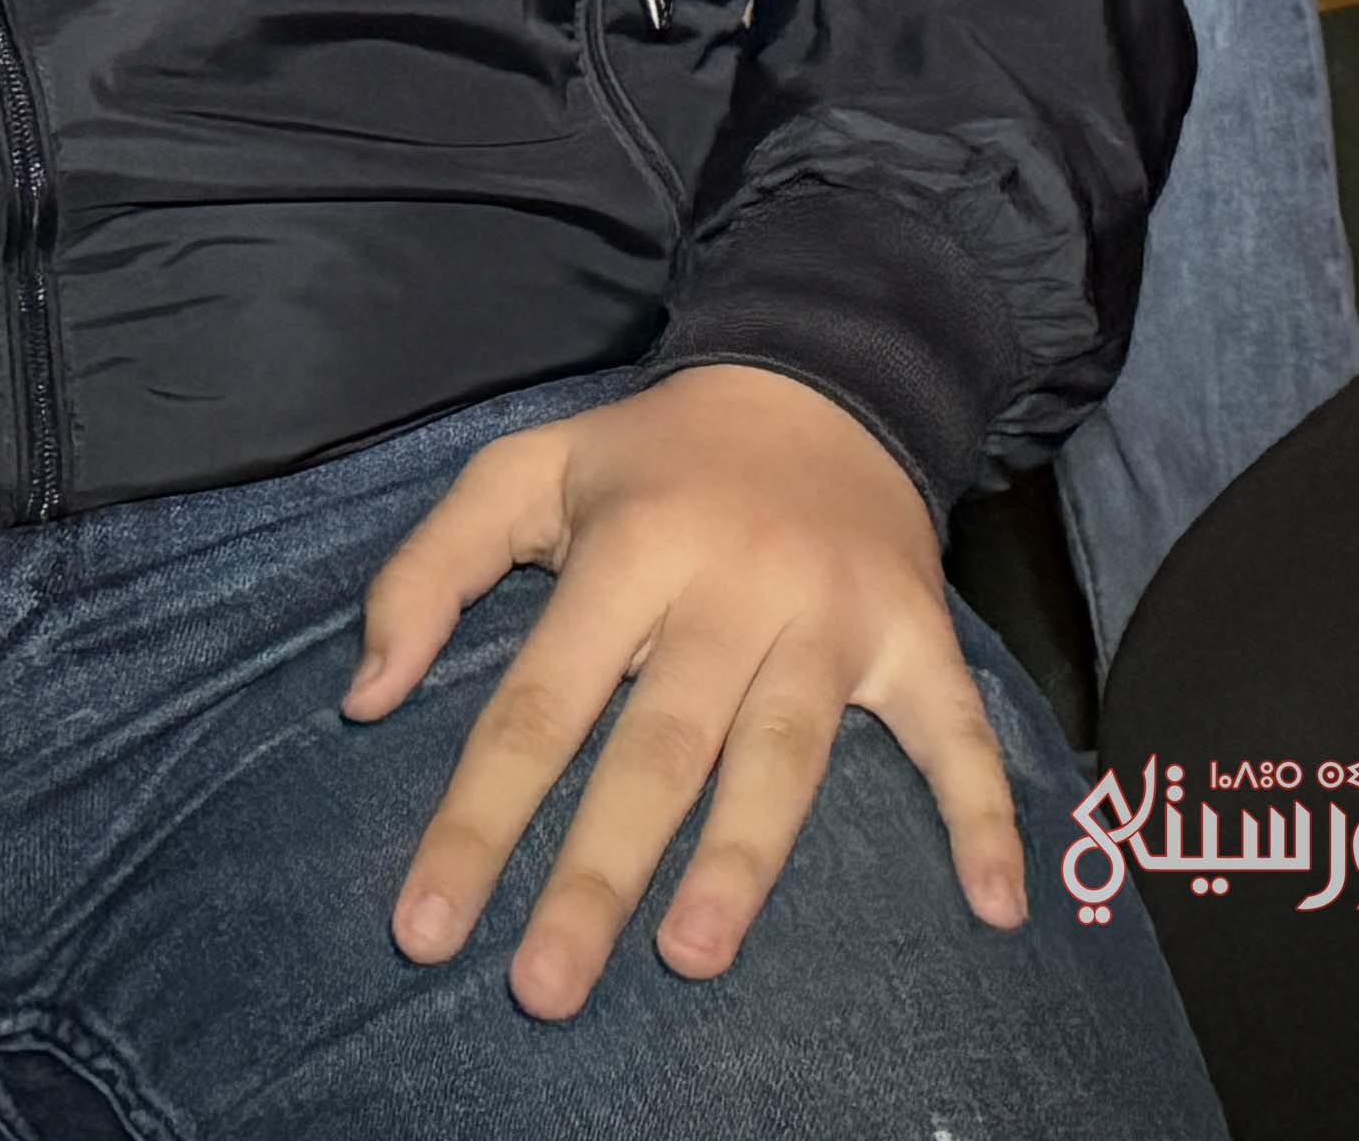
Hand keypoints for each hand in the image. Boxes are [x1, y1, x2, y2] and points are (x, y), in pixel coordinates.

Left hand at [351, 361, 1027, 1016]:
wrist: (825, 371)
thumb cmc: (655, 454)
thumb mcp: (524, 469)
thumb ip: (427, 570)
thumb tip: (363, 697)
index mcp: (630, 549)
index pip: (539, 703)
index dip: (478, 818)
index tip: (425, 929)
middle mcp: (731, 586)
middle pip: (658, 747)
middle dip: (598, 871)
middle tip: (545, 987)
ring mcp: (831, 615)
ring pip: (784, 749)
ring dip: (744, 855)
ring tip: (694, 953)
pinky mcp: (913, 631)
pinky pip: (955, 728)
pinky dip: (983, 812)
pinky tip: (995, 904)